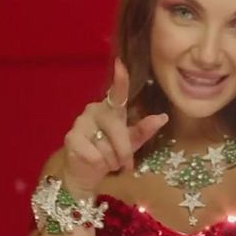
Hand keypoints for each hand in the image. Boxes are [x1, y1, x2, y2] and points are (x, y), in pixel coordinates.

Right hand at [62, 58, 168, 195]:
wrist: (84, 172)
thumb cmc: (109, 154)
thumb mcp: (131, 143)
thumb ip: (144, 130)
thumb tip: (163, 117)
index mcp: (111, 108)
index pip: (117, 93)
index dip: (120, 80)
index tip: (121, 63)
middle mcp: (94, 110)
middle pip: (117, 130)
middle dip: (124, 152)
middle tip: (124, 163)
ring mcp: (80, 122)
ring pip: (107, 147)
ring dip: (111, 161)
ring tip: (104, 160)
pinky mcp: (71, 138)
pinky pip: (95, 156)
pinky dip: (99, 165)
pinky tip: (92, 163)